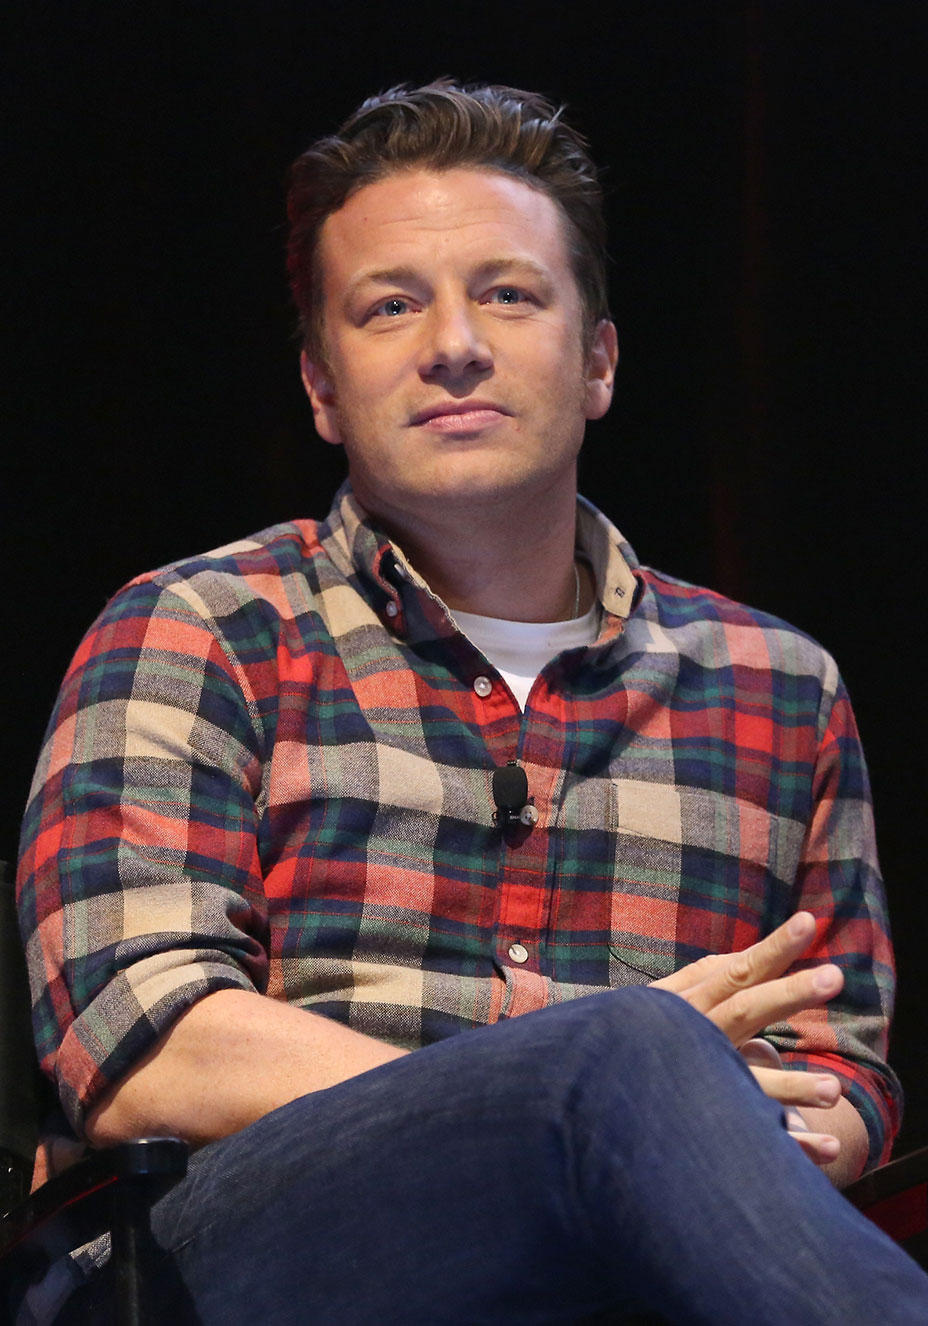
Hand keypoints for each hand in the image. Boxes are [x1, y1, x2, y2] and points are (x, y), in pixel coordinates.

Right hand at [651, 911, 844, 1164]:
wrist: (591, 1085)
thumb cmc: (640, 1033)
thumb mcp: (667, 999)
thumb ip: (707, 976)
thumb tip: (748, 956)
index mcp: (688, 1005)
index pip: (736, 972)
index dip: (772, 949)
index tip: (807, 923)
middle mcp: (693, 1038)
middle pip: (744, 1010)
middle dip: (788, 993)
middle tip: (833, 976)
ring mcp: (699, 1082)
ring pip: (748, 1082)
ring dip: (792, 1087)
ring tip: (835, 1089)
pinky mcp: (704, 1124)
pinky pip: (752, 1135)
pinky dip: (793, 1144)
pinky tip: (831, 1147)